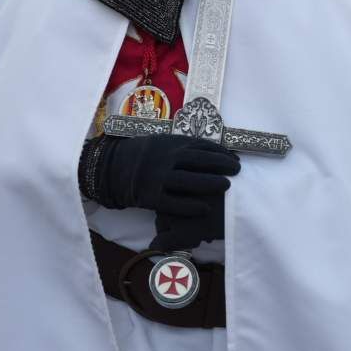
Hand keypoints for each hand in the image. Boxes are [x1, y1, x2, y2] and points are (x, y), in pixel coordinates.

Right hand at [90, 134, 239, 247]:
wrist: (113, 168)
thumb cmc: (144, 154)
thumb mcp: (162, 142)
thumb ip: (184, 146)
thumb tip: (211, 150)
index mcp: (170, 143)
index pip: (202, 146)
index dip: (221, 152)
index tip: (235, 157)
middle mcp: (166, 159)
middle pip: (199, 162)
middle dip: (221, 165)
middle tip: (237, 170)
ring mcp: (158, 178)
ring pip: (189, 182)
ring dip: (210, 183)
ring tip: (227, 186)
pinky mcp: (151, 197)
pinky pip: (175, 203)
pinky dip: (191, 206)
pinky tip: (205, 208)